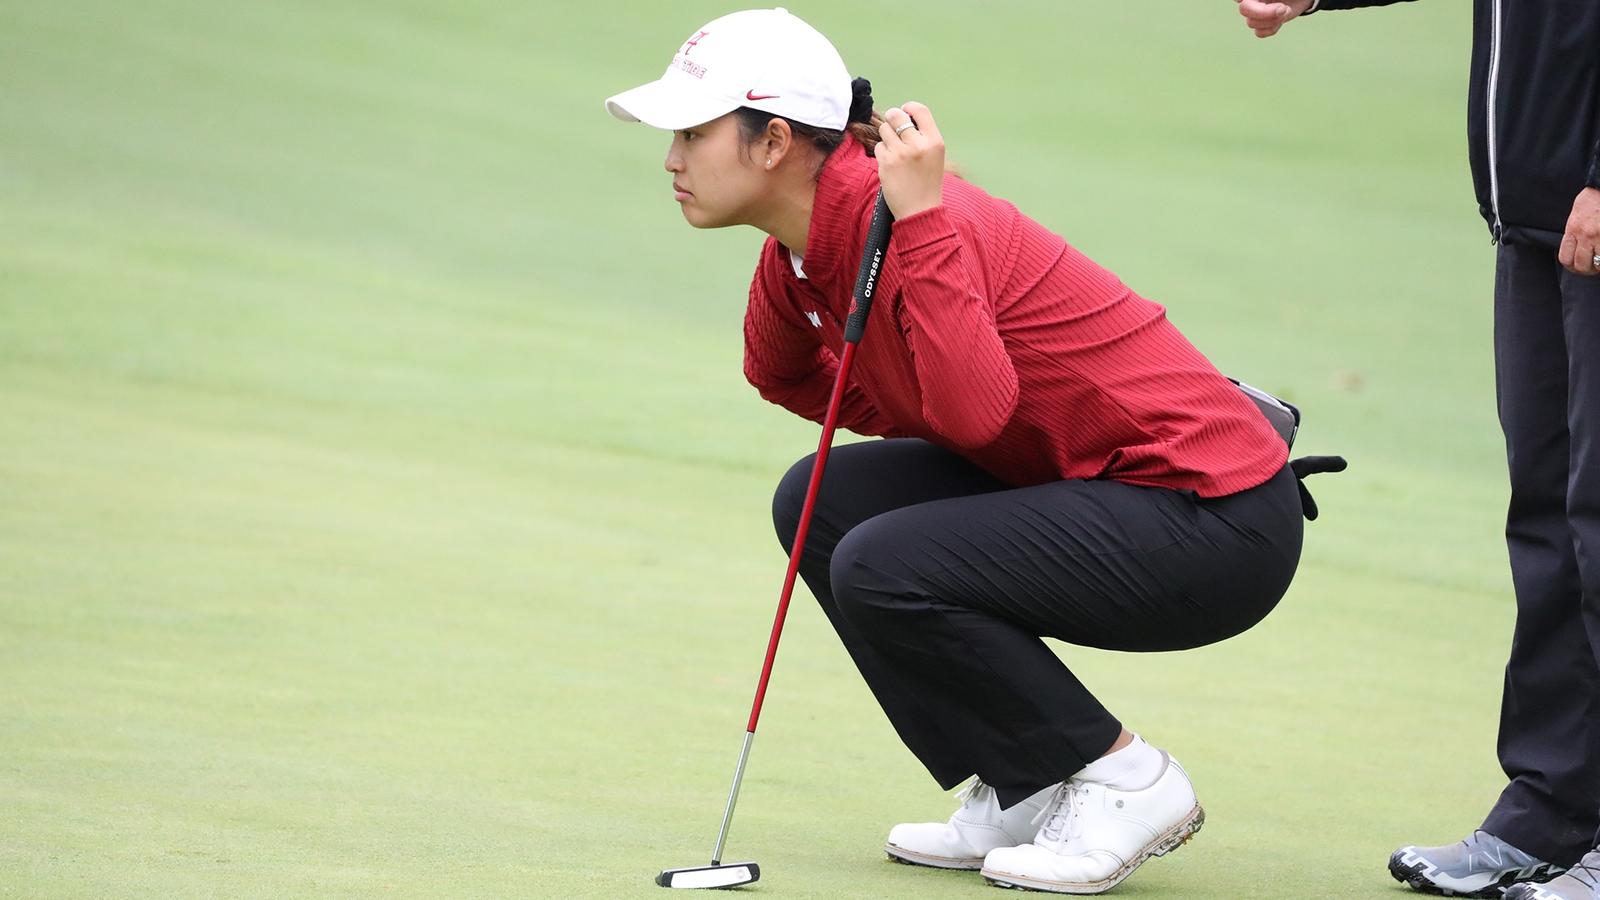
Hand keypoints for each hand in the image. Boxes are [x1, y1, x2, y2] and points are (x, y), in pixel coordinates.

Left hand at [876, 102, 944, 218]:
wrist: (920, 211)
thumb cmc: (928, 183)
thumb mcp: (935, 156)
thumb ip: (923, 136)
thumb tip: (904, 116)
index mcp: (934, 141)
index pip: (919, 110)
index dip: (908, 108)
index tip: (905, 112)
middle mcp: (918, 144)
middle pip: (897, 115)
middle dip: (892, 118)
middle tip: (893, 127)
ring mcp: (901, 153)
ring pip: (884, 129)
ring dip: (887, 137)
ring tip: (894, 150)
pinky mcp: (886, 163)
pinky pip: (878, 146)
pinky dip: (882, 153)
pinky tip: (890, 163)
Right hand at [1237, 0, 1313, 37]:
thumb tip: (1245, 2)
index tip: (1264, 1)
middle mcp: (1252, 1)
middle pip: (1244, 9)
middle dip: (1264, 12)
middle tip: (1283, 8)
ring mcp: (1256, 14)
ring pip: (1252, 23)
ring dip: (1273, 19)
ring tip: (1286, 9)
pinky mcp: (1263, 25)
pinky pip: (1259, 33)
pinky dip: (1272, 28)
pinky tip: (1281, 19)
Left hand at [1558, 187, 1599, 275]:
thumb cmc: (1593, 199)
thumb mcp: (1577, 216)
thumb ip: (1575, 233)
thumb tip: (1576, 249)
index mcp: (1573, 229)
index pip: (1565, 258)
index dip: (1571, 266)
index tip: (1577, 266)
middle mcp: (1586, 235)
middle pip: (1581, 265)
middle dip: (1586, 270)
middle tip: (1592, 268)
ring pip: (1598, 264)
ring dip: (1599, 267)